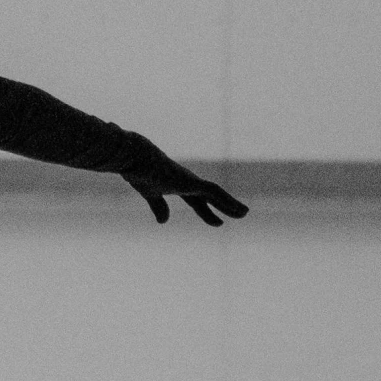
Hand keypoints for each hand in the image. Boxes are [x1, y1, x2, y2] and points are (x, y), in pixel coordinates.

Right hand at [120, 142, 248, 227]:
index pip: (197, 201)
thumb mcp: (149, 194)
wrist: (135, 158)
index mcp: (177, 185)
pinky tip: (238, 209)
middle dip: (225, 207)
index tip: (219, 223)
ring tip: (245, 213)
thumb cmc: (139, 172)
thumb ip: (159, 206)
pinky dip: (228, 201)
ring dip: (231, 204)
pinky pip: (215, 192)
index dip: (208, 213)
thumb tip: (164, 222)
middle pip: (211, 197)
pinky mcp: (192, 181)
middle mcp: (187, 181)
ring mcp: (191, 180)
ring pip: (217, 193)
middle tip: (242, 214)